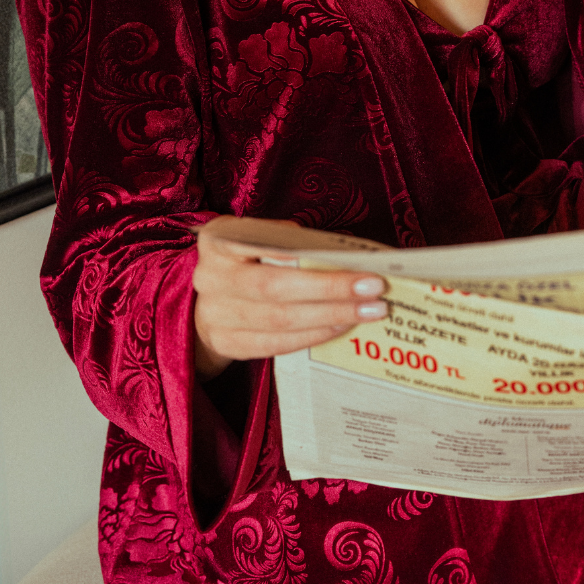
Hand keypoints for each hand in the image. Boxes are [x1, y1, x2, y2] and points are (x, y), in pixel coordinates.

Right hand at [192, 216, 387, 378]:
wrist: (209, 301)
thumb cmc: (247, 260)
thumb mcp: (258, 237)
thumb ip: (289, 240)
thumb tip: (344, 252)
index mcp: (219, 240)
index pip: (260, 244)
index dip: (298, 253)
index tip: (342, 256)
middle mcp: (210, 278)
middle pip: (274, 287)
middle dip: (330, 288)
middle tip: (375, 287)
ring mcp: (214, 316)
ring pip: (279, 321)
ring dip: (331, 316)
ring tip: (370, 310)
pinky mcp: (226, 344)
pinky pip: (275, 345)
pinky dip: (313, 336)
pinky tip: (343, 326)